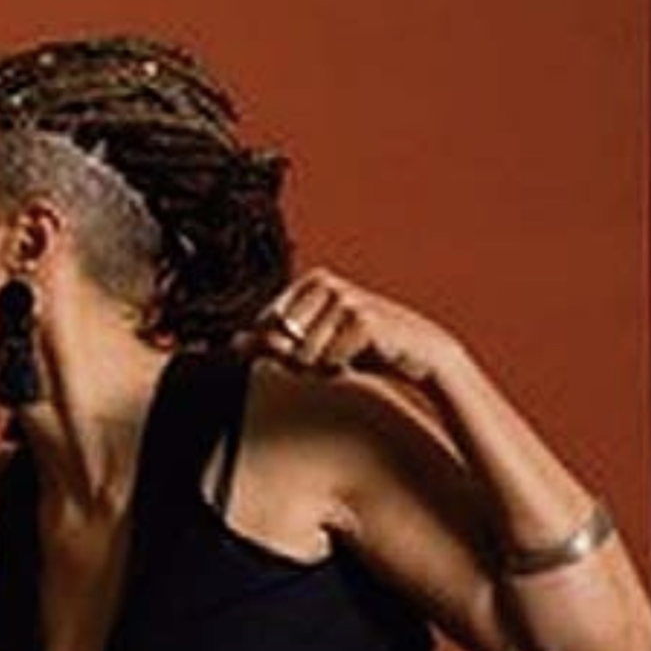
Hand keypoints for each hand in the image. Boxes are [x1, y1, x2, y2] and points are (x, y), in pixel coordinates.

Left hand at [241, 268, 466, 384]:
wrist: (416, 353)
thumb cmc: (363, 347)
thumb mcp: (313, 343)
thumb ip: (273, 342)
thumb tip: (234, 343)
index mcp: (310, 281)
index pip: (265, 327)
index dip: (282, 350)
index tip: (311, 346)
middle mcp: (325, 282)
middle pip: (280, 342)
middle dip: (300, 361)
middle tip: (333, 353)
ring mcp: (345, 297)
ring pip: (302, 355)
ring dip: (322, 368)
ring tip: (348, 355)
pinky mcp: (363, 318)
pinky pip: (328, 361)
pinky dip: (340, 369)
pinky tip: (361, 359)